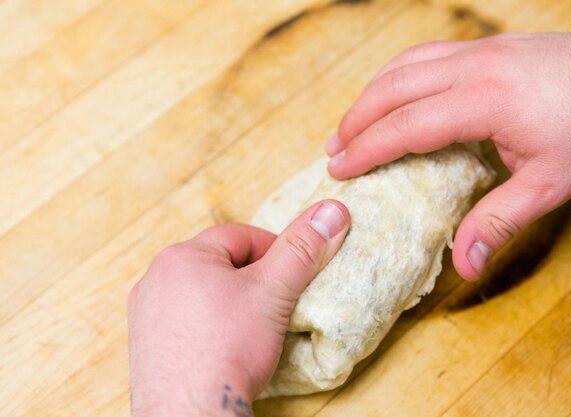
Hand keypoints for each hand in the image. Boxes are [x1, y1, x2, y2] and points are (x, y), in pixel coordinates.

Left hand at [128, 200, 349, 416]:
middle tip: (274, 304)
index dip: (274, 251)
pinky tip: (224, 348)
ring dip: (229, 302)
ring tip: (251, 329)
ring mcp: (146, 314)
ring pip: (201, 293)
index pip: (240, 236)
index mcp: (182, 256)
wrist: (190, 415)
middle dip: (251, 278)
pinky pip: (185, 321)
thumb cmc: (228, 349)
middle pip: (219, 263)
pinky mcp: (146, 345)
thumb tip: (332, 211)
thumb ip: (302, 249)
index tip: (292, 275)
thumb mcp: (273, 292)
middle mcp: (156, 279)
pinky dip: (208, 326)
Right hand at [325, 32, 570, 279]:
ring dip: (372, 93)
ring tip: (352, 123)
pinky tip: (394, 93)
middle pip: (394, 88)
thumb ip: (499, 222)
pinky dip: (398, 75)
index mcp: (485, 101)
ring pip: (406, 63)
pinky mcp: (490, 45)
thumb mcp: (550, 185)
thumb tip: (464, 265)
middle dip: (356, 119)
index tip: (338, 169)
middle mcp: (474, 67)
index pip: (406, 125)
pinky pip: (427, 53)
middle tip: (333, 150)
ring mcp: (482, 49)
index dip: (366, 149)